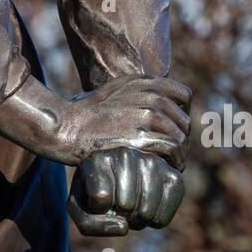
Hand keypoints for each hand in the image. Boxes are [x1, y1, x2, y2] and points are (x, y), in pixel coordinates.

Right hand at [59, 74, 191, 169]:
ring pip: (181, 137)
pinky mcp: (141, 136)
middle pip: (184, 121)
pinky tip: (166, 168)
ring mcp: (146, 115)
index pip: (184, 96)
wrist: (67, 128)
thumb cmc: (88, 114)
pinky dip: (174, 161)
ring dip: (178, 155)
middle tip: (170, 154)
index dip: (181, 114)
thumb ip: (139, 91)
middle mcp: (150, 95)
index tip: (172, 130)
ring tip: (169, 165)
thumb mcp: (115, 90)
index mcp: (146, 82)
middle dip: (180, 139)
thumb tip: (161, 102)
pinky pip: (173, 150)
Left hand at [68, 146, 185, 236]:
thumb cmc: (93, 195)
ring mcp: (152, 162)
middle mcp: (126, 154)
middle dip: (120, 215)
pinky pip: (162, 219)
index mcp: (98, 159)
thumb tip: (124, 228)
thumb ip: (90, 225)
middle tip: (116, 204)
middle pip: (125, 206)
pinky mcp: (174, 177)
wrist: (121, 178)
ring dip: (136, 220)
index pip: (101, 198)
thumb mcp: (80, 209)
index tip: (93, 199)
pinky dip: (153, 223)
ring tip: (131, 206)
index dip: (96, 209)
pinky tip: (147, 207)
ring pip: (145, 213)